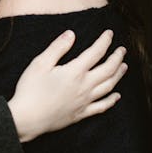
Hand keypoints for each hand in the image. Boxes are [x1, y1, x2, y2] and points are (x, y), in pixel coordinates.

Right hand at [7, 29, 126, 141]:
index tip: (109, 33)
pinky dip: (111, 100)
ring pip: (108, 86)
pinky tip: (116, 96)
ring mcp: (84, 101)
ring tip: (123, 67)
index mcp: (75, 72)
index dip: (104, 41)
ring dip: (118, 75)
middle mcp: (84, 86)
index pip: (96, 53)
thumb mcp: (40, 63)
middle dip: (117, 58)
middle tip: (122, 50)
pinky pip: (101, 106)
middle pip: (108, 70)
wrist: (28, 118)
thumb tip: (71, 34)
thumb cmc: (30, 90)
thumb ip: (57, 48)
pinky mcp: (80, 113)